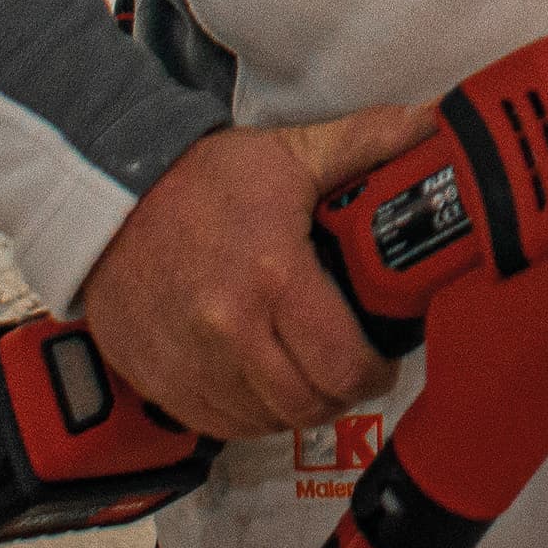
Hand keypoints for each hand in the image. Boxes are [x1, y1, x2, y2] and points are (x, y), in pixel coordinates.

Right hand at [76, 100, 442, 440]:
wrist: (111, 199)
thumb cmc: (203, 180)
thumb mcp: (295, 152)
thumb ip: (371, 140)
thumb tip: (435, 122)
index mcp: (273, 278)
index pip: (341, 363)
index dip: (375, 371)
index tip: (385, 359)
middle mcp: (228, 332)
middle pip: (307, 404)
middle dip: (342, 393)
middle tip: (356, 371)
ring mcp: (187, 363)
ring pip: (262, 422)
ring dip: (296, 408)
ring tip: (313, 376)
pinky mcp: (155, 380)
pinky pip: (216, 424)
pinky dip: (248, 416)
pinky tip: (264, 387)